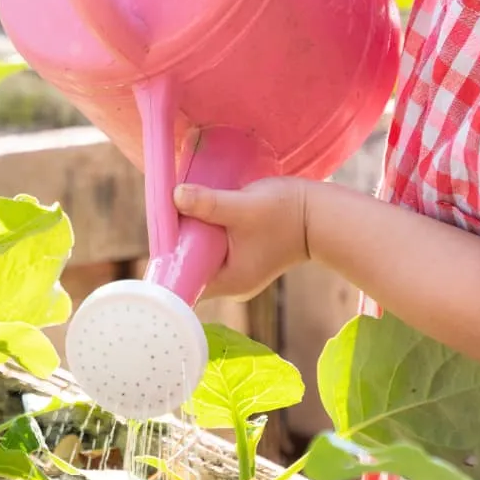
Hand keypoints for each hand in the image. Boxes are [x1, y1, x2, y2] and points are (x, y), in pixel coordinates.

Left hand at [172, 177, 309, 301]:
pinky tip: (201, 214)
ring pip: (202, 257)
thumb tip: (175, 196)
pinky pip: (214, 249)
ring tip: (180, 212)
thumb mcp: (244, 207)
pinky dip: (206, 234)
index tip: (158, 238)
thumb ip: (210, 203)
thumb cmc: (287, 214)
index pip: (184, 282)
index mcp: (229, 282)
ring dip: (192, 237)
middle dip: (177, 245)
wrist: (322, 215)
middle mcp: (232, 284)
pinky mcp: (244, 257)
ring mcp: (238, 272)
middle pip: (190, 268)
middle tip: (166, 218)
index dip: (167, 262)